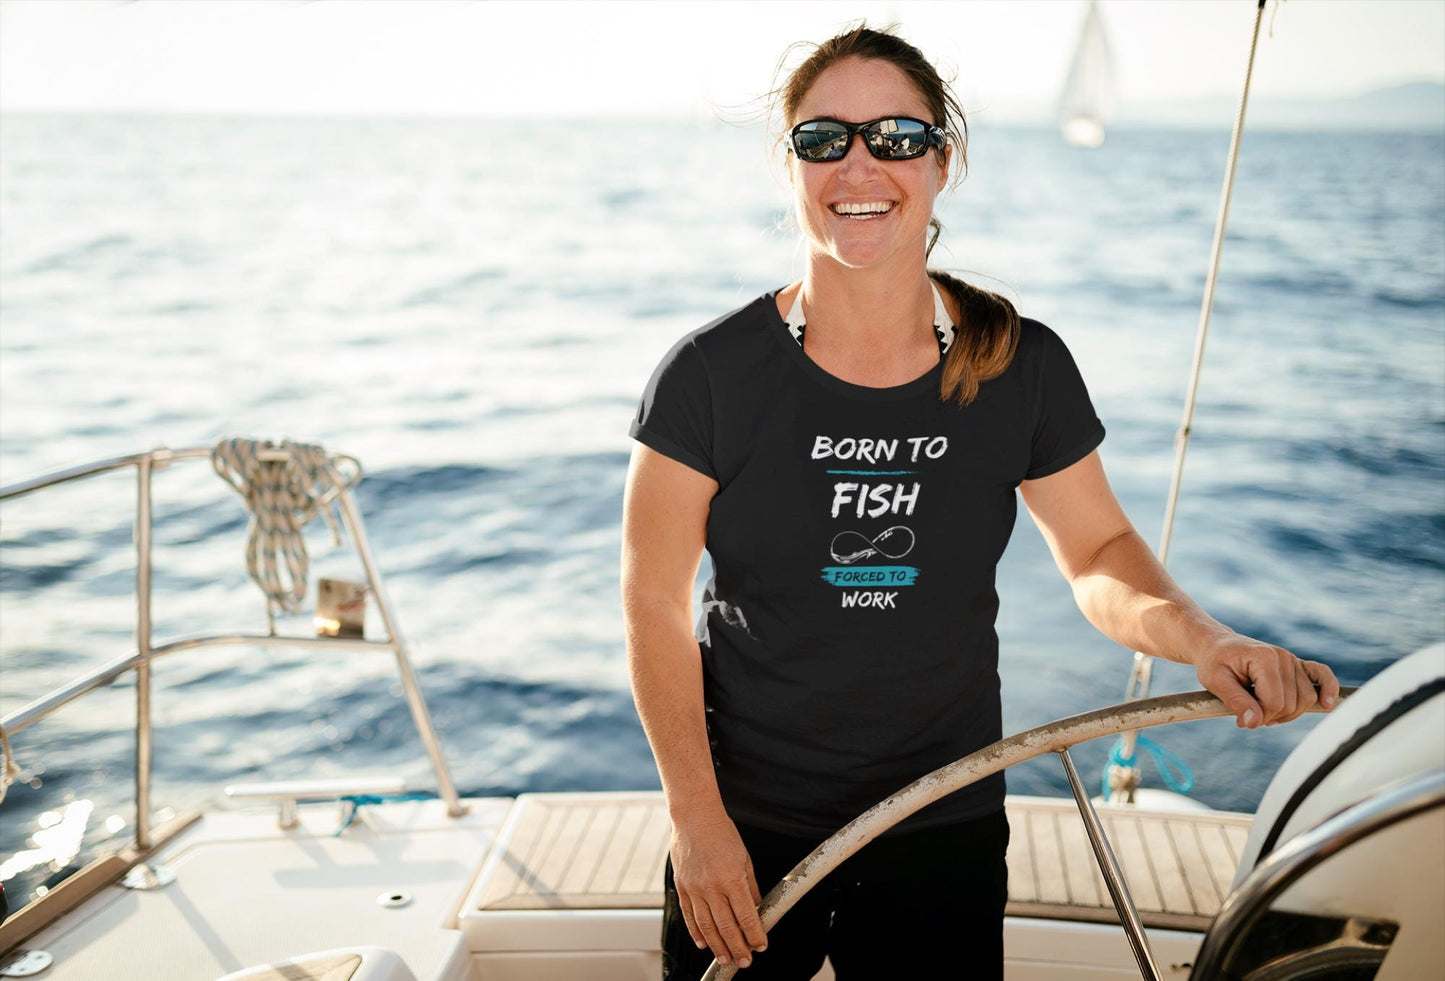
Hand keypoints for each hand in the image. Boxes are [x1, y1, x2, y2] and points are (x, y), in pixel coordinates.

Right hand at [670, 814, 767, 968]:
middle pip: (726, 926)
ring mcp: (694, 888)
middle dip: (737, 947)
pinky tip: (703, 943)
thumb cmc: (723, 834)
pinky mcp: (682, 887)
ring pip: (706, 926)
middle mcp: (712, 887)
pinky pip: (689, 915)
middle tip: (744, 962)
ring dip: (717, 946)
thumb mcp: (745, 859)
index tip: (761, 946)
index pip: (746, 915)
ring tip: (725, 959)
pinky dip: (696, 932)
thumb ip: (750, 887)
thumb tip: (757, 910)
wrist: (694, 817)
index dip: (755, 934)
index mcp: (732, 878)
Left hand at [1194, 634, 1340, 727]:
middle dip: (1271, 716)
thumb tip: (1254, 723)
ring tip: (1264, 711)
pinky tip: (1327, 704)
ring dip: (1288, 713)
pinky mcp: (1297, 665)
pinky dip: (1329, 689)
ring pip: (1307, 699)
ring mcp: (1293, 661)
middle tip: (1248, 715)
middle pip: (1292, 703)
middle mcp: (1284, 658)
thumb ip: (1235, 702)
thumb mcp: (1215, 681)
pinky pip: (1322, 676)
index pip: (1275, 702)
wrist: (1217, 646)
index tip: (1241, 718)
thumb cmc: (1214, 662)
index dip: (1260, 717)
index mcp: (1264, 658)